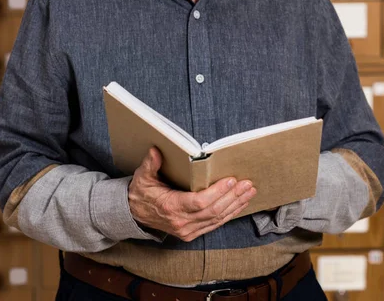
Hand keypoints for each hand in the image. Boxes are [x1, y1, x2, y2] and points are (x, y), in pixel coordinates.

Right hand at [128, 147, 256, 241]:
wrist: (133, 214)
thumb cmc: (141, 192)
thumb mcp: (142, 176)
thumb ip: (150, 164)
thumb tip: (156, 150)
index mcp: (170, 207)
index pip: (199, 202)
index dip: (217, 192)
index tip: (231, 180)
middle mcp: (181, 222)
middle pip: (213, 211)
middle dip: (233, 197)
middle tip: (247, 184)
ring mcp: (187, 230)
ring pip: (217, 219)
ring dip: (235, 205)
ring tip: (249, 192)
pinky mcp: (191, 233)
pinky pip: (214, 225)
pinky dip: (229, 214)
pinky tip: (239, 205)